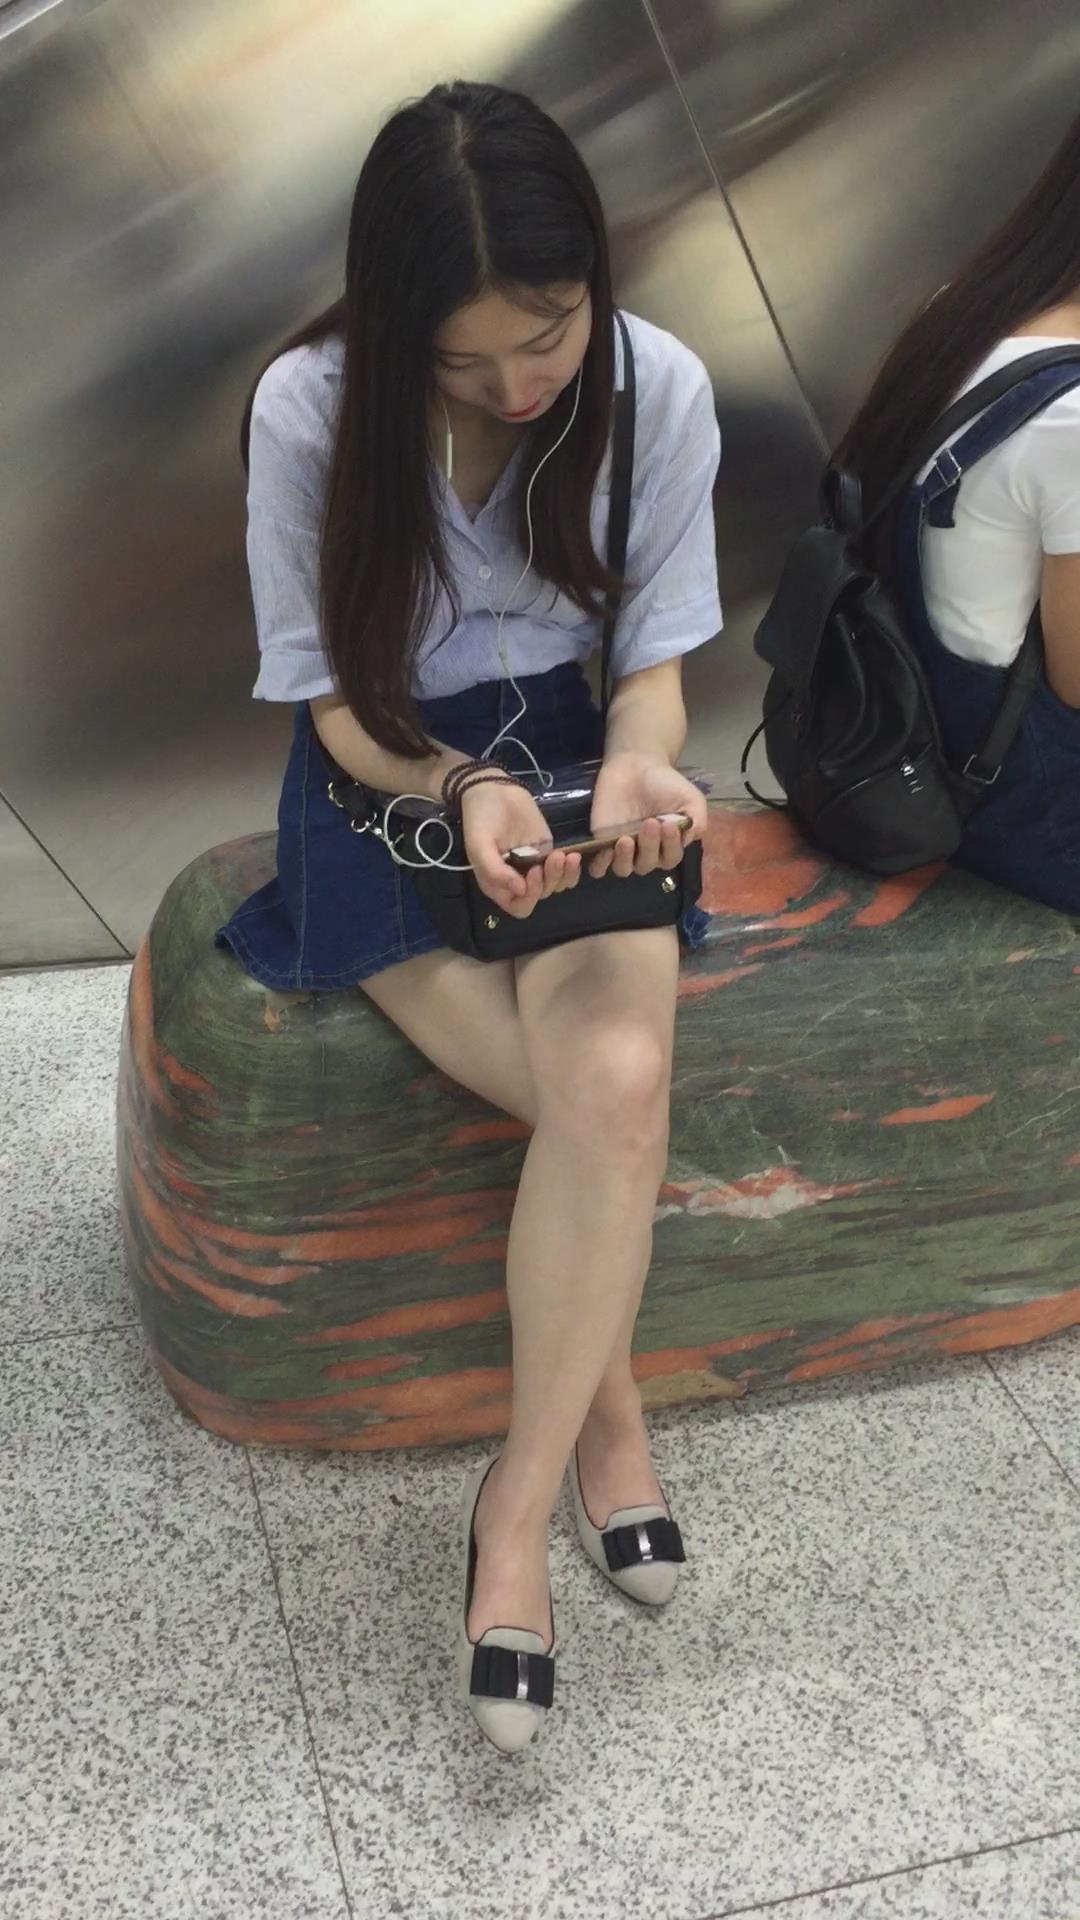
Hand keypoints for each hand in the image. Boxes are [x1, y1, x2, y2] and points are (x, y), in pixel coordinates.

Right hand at [460, 779, 581, 918]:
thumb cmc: (481, 818)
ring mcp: (534, 865)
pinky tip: (572, 854)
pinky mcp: (547, 851)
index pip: (519, 907)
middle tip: (551, 858)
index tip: (532, 873)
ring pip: (555, 886)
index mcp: (497, 883)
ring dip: (563, 875)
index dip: (529, 897)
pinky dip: (571, 868)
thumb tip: (520, 891)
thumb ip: (495, 871)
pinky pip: (563, 870)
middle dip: (548, 881)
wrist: (493, 789)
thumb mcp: (479, 845)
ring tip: (565, 855)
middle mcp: (516, 879)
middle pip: (540, 896)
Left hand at [586, 752, 706, 880]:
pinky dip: (601, 865)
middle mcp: (645, 852)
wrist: (636, 766)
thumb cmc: (665, 784)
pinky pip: (599, 867)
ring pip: (623, 869)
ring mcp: (622, 850)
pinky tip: (605, 851)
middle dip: (650, 845)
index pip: (670, 858)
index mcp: (668, 846)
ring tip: (626, 839)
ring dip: (625, 858)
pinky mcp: (601, 843)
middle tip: (650, 822)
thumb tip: (688, 840)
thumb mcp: (692, 799)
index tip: (668, 823)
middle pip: (647, 864)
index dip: (670, 845)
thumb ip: (698, 822)